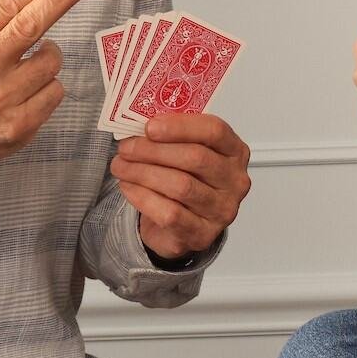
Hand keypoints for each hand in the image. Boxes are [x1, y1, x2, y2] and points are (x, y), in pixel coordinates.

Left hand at [110, 113, 250, 259]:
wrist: (183, 225)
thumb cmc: (185, 179)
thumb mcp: (186, 152)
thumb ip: (172, 136)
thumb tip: (138, 124)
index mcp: (235, 152)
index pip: (214, 131)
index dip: (180, 126)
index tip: (150, 126)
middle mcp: (235, 181)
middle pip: (195, 158)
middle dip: (153, 150)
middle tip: (126, 148)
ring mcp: (221, 210)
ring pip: (180, 185)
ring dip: (143, 173)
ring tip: (121, 166)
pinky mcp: (202, 233)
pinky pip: (169, 213)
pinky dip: (142, 197)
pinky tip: (128, 187)